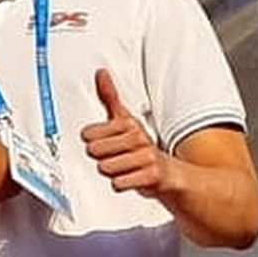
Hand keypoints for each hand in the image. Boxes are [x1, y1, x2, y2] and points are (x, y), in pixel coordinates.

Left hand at [83, 68, 172, 195]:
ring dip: (111, 172)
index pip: (89, 134)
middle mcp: (138, 137)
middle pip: (94, 151)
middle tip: (116, 158)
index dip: (92, 142)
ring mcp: (147, 156)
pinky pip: (119, 183)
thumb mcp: (124, 120)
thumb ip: (109, 98)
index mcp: (127, 123)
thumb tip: (100, 72)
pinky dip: (120, 184)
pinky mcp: (152, 175)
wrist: (169, 173)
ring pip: (105, 168)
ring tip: (123, 169)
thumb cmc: (140, 146)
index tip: (104, 142)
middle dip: (101, 158)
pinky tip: (129, 178)